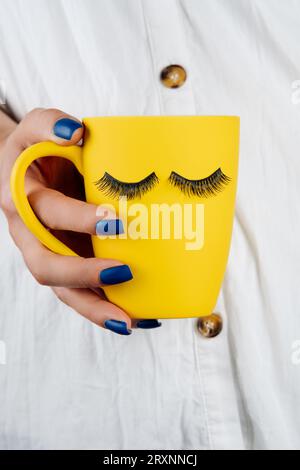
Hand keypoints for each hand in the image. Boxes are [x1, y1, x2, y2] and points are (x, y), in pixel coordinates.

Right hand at [0, 108, 160, 334]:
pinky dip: (106, 307)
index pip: (47, 214)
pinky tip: (138, 316)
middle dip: (84, 274)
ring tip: (131, 322)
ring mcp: (49, 253)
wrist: (28, 172)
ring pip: (64, 291)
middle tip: (124, 272)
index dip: (77, 219)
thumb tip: (76, 133)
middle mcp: (31, 235)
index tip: (115, 220)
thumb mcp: (35, 128)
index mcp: (21, 202)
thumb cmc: (36, 151)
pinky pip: (81, 292)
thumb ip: (49, 124)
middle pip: (47, 266)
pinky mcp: (67, 263)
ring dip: (95, 308)